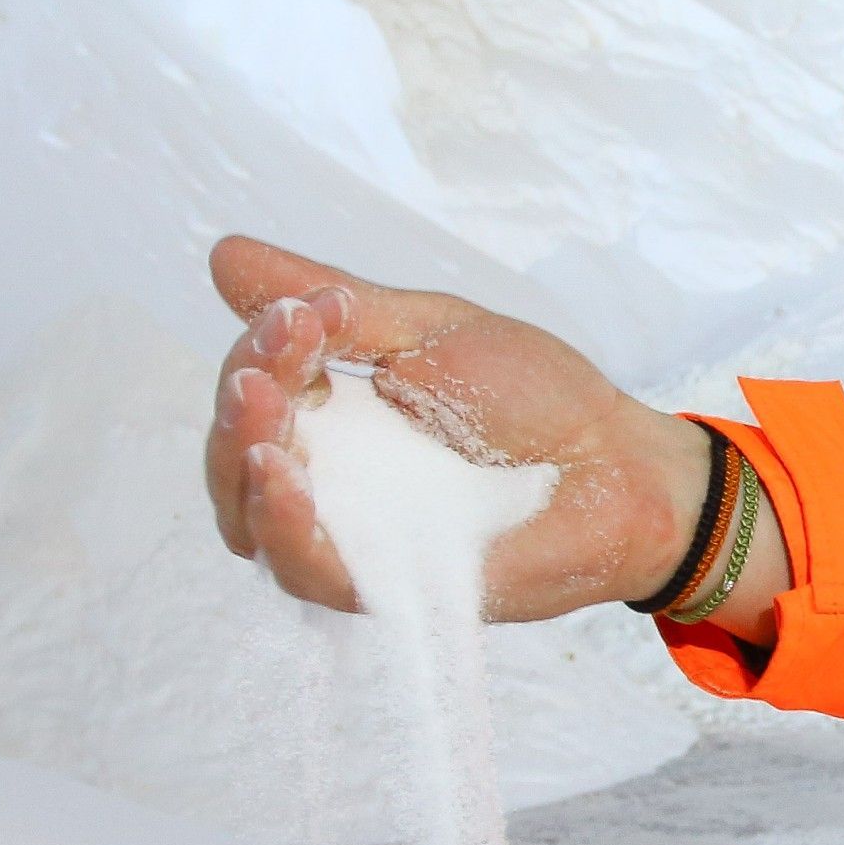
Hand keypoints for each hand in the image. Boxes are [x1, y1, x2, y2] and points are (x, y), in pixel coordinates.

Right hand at [202, 237, 734, 621]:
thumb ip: (335, 308)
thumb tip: (223, 256)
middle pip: (237, 454)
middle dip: (241, 402)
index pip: (254, 387)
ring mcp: (353, 538)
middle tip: (267, 364)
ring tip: (259, 411)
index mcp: (333, 418)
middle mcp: (328, 482)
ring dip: (242, 459)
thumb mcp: (429, 330)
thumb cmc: (539, 398)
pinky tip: (280, 474)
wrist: (620, 463)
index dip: (260, 347)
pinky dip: (283, 524)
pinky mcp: (386, 587)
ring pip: (254, 517)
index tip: (306, 312)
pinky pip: (310, 569)